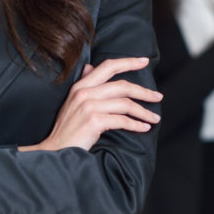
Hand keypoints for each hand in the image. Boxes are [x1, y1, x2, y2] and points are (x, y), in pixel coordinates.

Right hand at [29, 57, 160, 151]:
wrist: (55, 151)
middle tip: (158, 97)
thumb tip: (90, 66)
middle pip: (122, 86)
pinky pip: (123, 120)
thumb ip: (84, 85)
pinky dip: (136, 125)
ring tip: (155, 118)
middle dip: (144, 91)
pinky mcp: (94, 121)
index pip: (107, 66)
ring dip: (144, 111)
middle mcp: (84, 92)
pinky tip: (144, 128)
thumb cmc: (68, 129)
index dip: (128, 62)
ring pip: (126, 104)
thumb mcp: (73, 103)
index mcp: (80, 86)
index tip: (145, 61)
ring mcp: (89, 106)